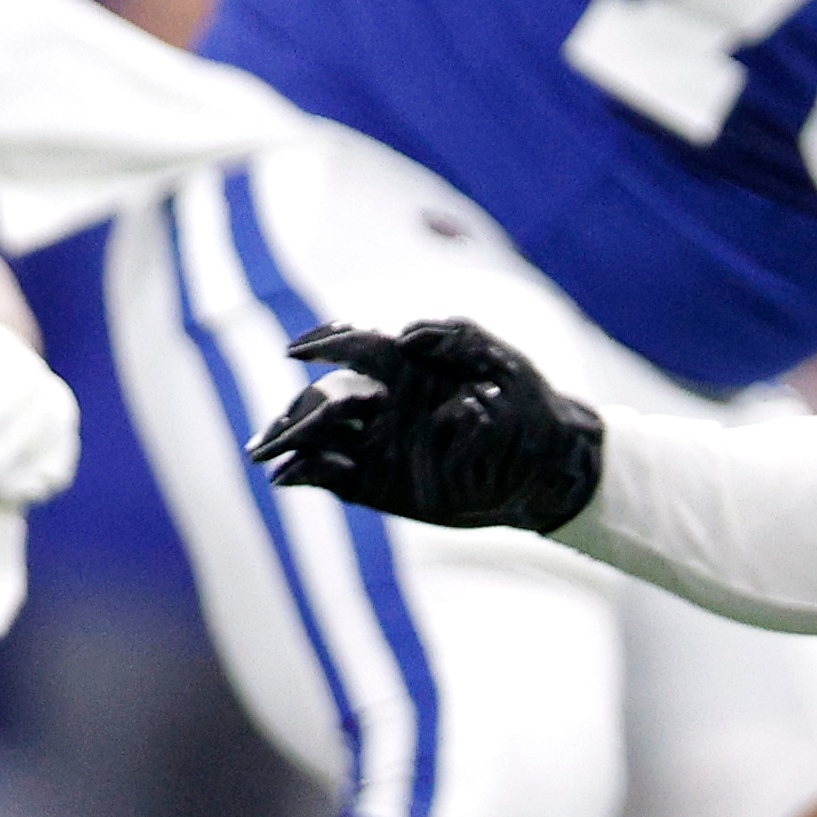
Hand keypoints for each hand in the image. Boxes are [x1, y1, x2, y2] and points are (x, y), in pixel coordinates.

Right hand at [247, 318, 604, 530]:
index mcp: (403, 365)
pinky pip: (332, 476)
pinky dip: (307, 474)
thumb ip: (455, 337)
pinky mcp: (378, 482)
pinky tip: (288, 476)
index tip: (297, 351)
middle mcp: (381, 402)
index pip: (352, 346)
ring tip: (268, 454)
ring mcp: (376, 442)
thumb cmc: (524, 401)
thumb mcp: (499, 361)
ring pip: (318, 438)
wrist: (548, 462)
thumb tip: (405, 334)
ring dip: (290, 443)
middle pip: (323, 400)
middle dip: (295, 413)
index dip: (323, 344)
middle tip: (273, 430)